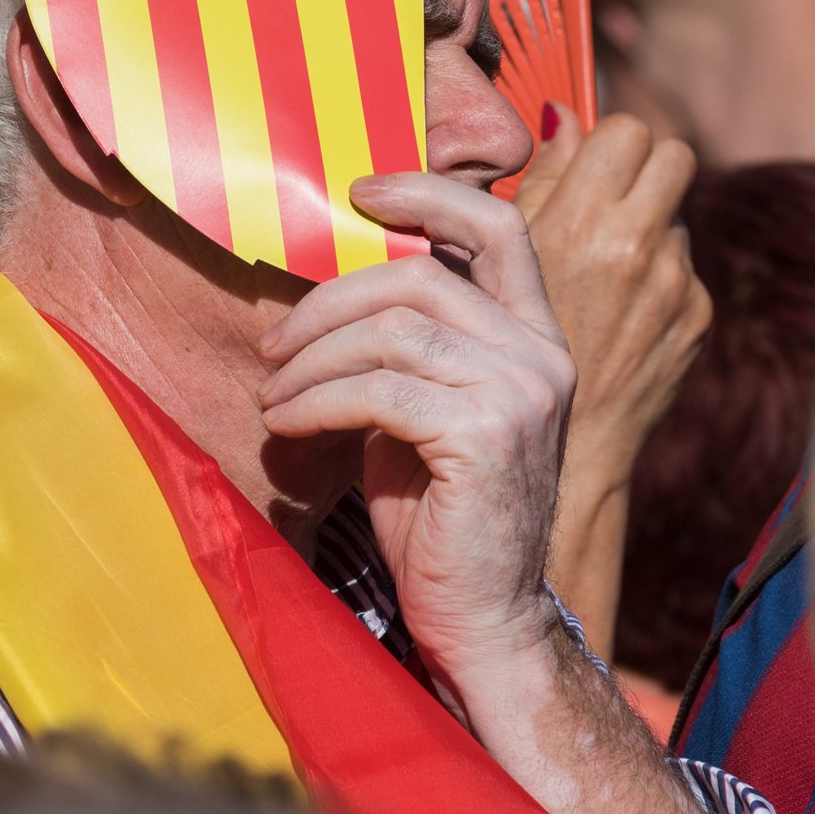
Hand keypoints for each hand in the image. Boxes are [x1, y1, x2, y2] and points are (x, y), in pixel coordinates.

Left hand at [258, 172, 574, 681]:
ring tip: (273, 395)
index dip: (427, 195)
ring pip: (390, 333)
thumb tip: (332, 289)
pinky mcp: (485, 436)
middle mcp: (541, 356)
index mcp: (536, 338)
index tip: (359, 193)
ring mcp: (521, 394)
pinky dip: (315, 402)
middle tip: (273, 343)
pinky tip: (284, 426)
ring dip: (311, 361)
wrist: (483, 620)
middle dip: (327, 302)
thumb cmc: (440, 520)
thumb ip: (410, 347)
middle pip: (417, 280)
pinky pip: (376, 391)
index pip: (498, 228)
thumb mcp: (425, 413)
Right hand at [520, 107, 706, 483]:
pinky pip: (684, 270)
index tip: (585, 165)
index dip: (605, 143)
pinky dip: (656, 280)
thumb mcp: (499, 257)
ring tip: (600, 271)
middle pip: (672, 155)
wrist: (560, 450)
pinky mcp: (697, 318)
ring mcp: (677, 284)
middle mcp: (639, 246)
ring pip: (676, 216)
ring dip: (646, 227)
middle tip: (609, 194)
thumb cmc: (503, 349)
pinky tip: (618, 314)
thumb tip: (565, 117)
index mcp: (583, 220)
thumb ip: (540, 180)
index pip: (625, 130)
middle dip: (643, 166)